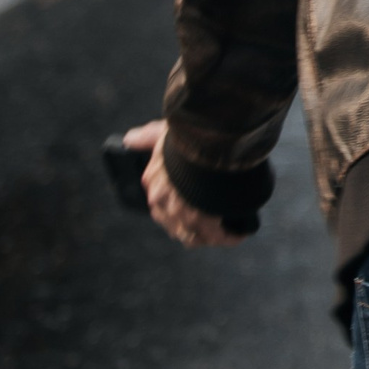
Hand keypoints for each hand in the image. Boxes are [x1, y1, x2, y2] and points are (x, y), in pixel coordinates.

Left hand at [122, 118, 245, 247]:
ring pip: (192, 234)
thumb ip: (148, 136)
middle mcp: (161, 201)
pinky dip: (227, 237)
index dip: (180, 203)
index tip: (195, 200)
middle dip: (193, 224)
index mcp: (152, 181)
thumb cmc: (188, 133)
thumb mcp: (165, 131)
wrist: (208, 137)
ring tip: (228, 228)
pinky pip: (214, 236)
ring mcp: (178, 212)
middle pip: (175, 222)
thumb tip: (129, 140)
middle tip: (214, 217)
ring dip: (209, 234)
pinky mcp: (200, 220)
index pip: (161, 201)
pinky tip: (239, 232)